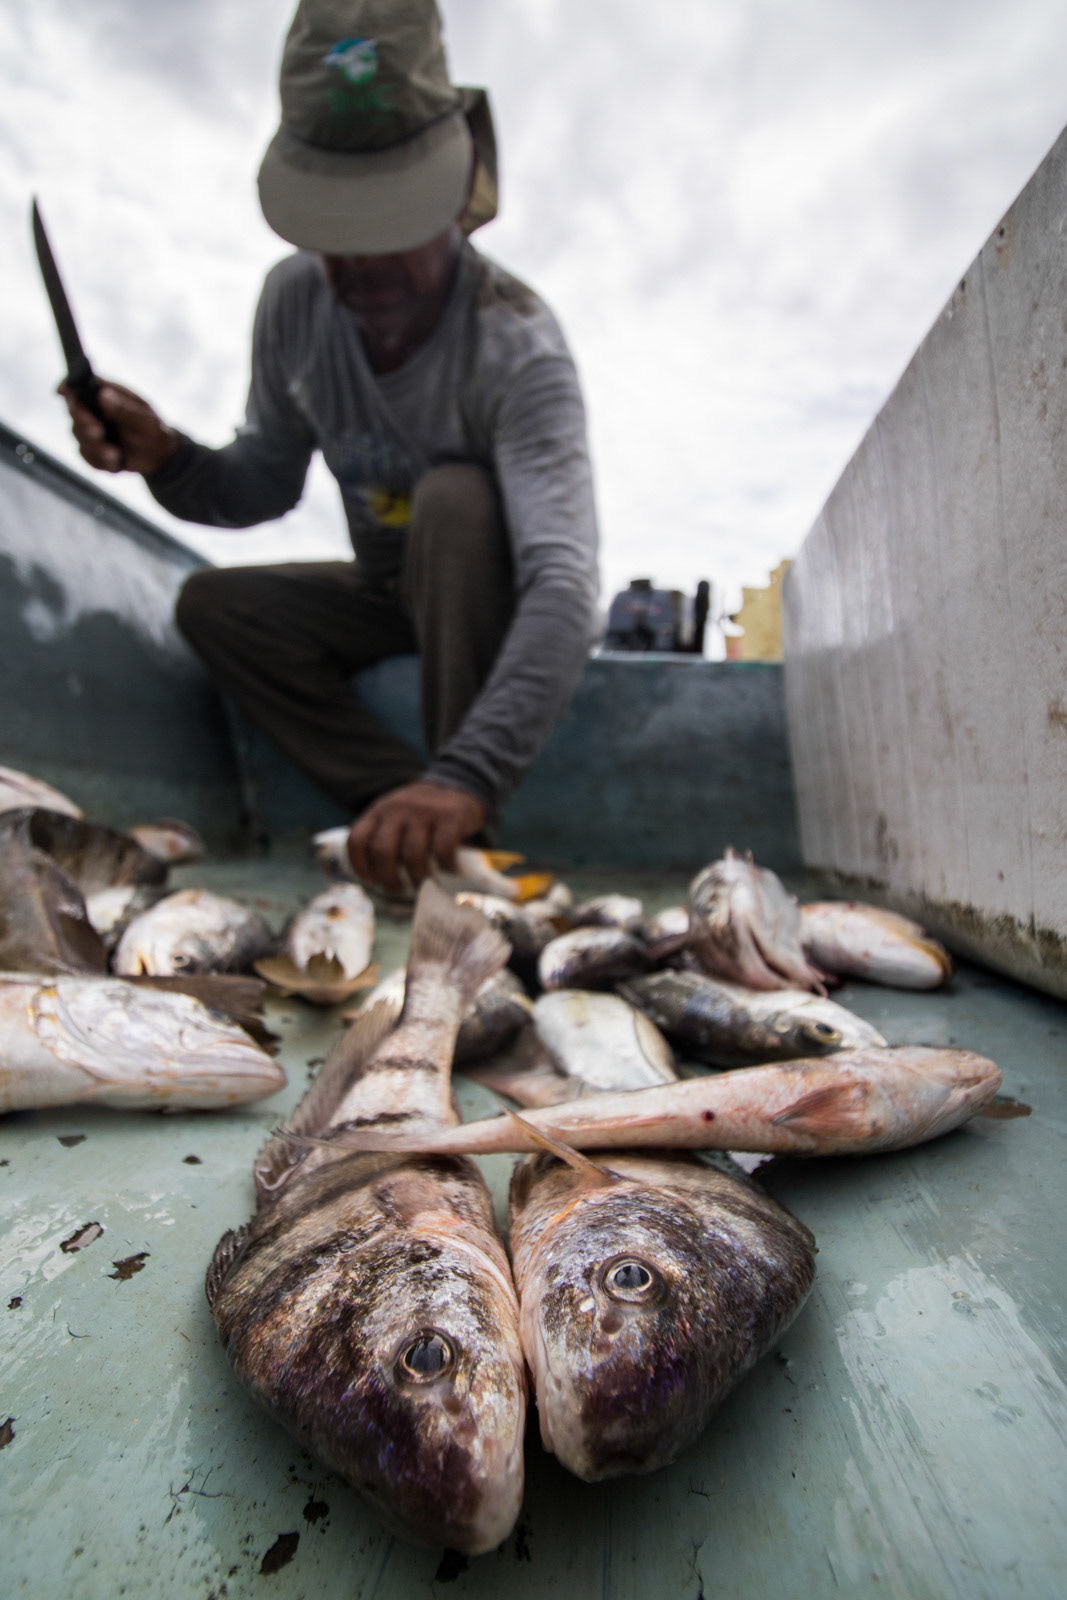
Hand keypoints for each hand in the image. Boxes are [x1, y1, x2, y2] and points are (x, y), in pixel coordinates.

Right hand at [58, 380, 178, 475]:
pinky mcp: (91, 449)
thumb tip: (103, 396)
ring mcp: (90, 429)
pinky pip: (86, 456)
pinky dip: (100, 461)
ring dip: (95, 446)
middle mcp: (94, 408)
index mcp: (107, 393)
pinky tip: (116, 462)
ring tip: (116, 454)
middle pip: (73, 410)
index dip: (67, 386)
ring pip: (77, 435)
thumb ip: (125, 410)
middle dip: (83, 422)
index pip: (80, 384)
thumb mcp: (147, 421)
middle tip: (98, 433)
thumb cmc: (154, 431)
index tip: (62, 391)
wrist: (159, 457)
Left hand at [347, 781, 486, 893]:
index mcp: (379, 811)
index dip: (360, 866)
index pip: (357, 840)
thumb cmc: (422, 814)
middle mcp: (397, 808)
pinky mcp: (450, 816)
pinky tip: (448, 870)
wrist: (458, 786)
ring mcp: (423, 811)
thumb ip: (385, 837)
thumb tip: (378, 879)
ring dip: (416, 877)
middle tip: (398, 888)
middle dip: (388, 878)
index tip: (371, 881)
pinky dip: (445, 866)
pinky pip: (442, 850)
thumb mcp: (396, 816)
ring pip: (412, 854)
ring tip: (422, 884)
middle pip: (383, 851)